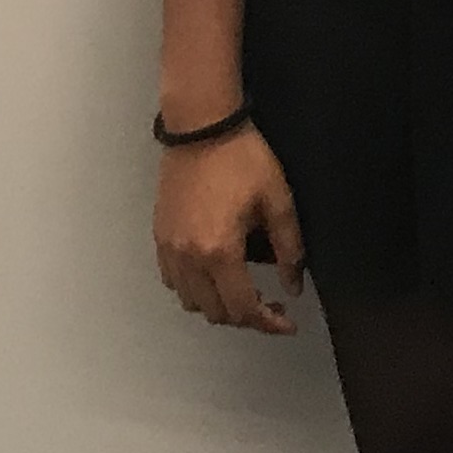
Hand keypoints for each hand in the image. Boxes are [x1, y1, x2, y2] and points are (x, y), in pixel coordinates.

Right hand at [153, 126, 308, 332]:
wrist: (202, 129)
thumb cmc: (243, 159)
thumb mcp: (278, 201)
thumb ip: (289, 248)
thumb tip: (293, 285)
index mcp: (220, 251)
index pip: (243, 308)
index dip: (269, 322)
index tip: (287, 323)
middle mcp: (189, 258)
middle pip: (216, 312)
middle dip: (247, 316)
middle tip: (273, 305)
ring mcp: (169, 249)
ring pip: (192, 302)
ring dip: (219, 305)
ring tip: (245, 291)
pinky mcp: (159, 238)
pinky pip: (173, 281)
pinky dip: (195, 289)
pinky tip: (216, 275)